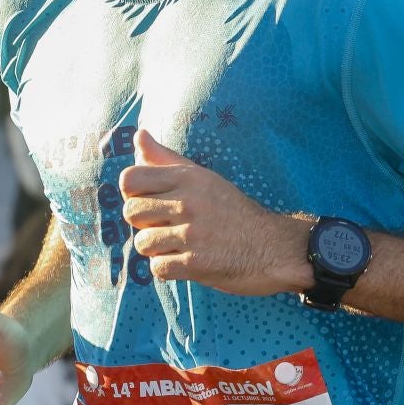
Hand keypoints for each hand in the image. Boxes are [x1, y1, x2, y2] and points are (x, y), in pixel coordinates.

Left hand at [119, 130, 310, 296]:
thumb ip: (166, 159)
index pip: (129, 179)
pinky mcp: (196, 263)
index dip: (133, 194)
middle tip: (167, 228)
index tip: (151, 203)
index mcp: (187, 178)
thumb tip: (138, 136)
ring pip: (142, 242)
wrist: (274, 247)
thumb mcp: (204, 177)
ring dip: (157, 249)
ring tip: (179, 246)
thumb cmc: (235, 212)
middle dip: (144, 224)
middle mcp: (188, 202)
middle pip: (131, 212)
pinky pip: (158, 267)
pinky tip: (186, 262)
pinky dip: (168, 269)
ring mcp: (192, 234)